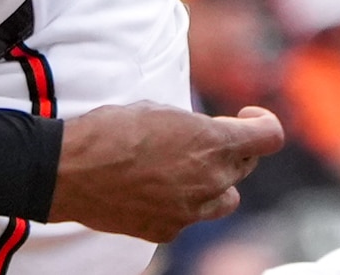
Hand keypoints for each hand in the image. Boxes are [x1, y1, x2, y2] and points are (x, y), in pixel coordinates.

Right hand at [47, 103, 284, 241]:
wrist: (70, 170)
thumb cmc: (110, 130)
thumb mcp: (158, 110)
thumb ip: (194, 125)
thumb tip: (206, 133)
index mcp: (212, 143)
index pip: (269, 136)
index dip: (261, 122)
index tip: (246, 116)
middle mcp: (211, 180)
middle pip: (244, 166)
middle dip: (229, 150)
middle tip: (199, 139)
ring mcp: (191, 210)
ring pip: (225, 198)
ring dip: (214, 182)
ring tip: (182, 167)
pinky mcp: (169, 230)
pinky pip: (190, 215)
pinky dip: (181, 202)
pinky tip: (152, 187)